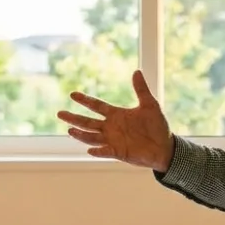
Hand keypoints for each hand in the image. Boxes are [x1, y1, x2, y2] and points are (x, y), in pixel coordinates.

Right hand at [57, 70, 174, 171]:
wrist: (165, 147)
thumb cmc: (157, 126)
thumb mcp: (150, 105)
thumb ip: (141, 89)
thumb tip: (137, 71)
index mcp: (116, 115)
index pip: (96, 106)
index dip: (85, 100)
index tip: (72, 94)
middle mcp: (111, 127)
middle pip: (88, 122)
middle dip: (74, 118)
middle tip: (59, 113)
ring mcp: (113, 140)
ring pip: (92, 137)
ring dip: (81, 134)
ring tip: (70, 130)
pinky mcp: (118, 152)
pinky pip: (105, 151)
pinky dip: (98, 151)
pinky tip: (90, 150)